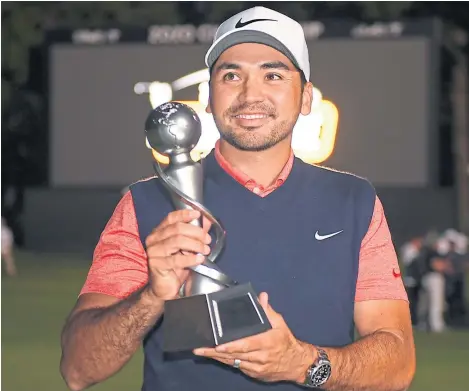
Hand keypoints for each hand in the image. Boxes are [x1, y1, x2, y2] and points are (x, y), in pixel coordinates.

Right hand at [145, 209, 211, 300]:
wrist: (165, 288)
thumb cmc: (175, 267)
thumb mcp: (187, 248)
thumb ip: (196, 234)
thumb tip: (207, 221)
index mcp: (160, 232)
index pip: (171, 218)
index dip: (185, 214)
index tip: (198, 215)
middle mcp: (154, 239)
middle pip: (177, 228)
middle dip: (196, 232)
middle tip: (207, 239)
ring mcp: (154, 251)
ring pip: (177, 241)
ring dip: (195, 244)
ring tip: (205, 250)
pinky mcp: (156, 264)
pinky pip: (176, 259)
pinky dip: (190, 258)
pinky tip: (199, 259)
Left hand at [193, 292, 315, 382]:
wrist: (296, 363)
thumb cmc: (286, 341)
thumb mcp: (280, 323)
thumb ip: (268, 310)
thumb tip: (262, 296)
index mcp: (266, 342)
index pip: (245, 344)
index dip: (230, 346)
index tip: (217, 345)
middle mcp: (260, 356)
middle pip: (234, 355)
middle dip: (215, 352)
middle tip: (200, 349)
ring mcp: (256, 367)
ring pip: (233, 362)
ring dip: (217, 358)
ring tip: (202, 352)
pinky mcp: (254, 374)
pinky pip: (237, 367)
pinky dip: (226, 362)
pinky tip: (215, 357)